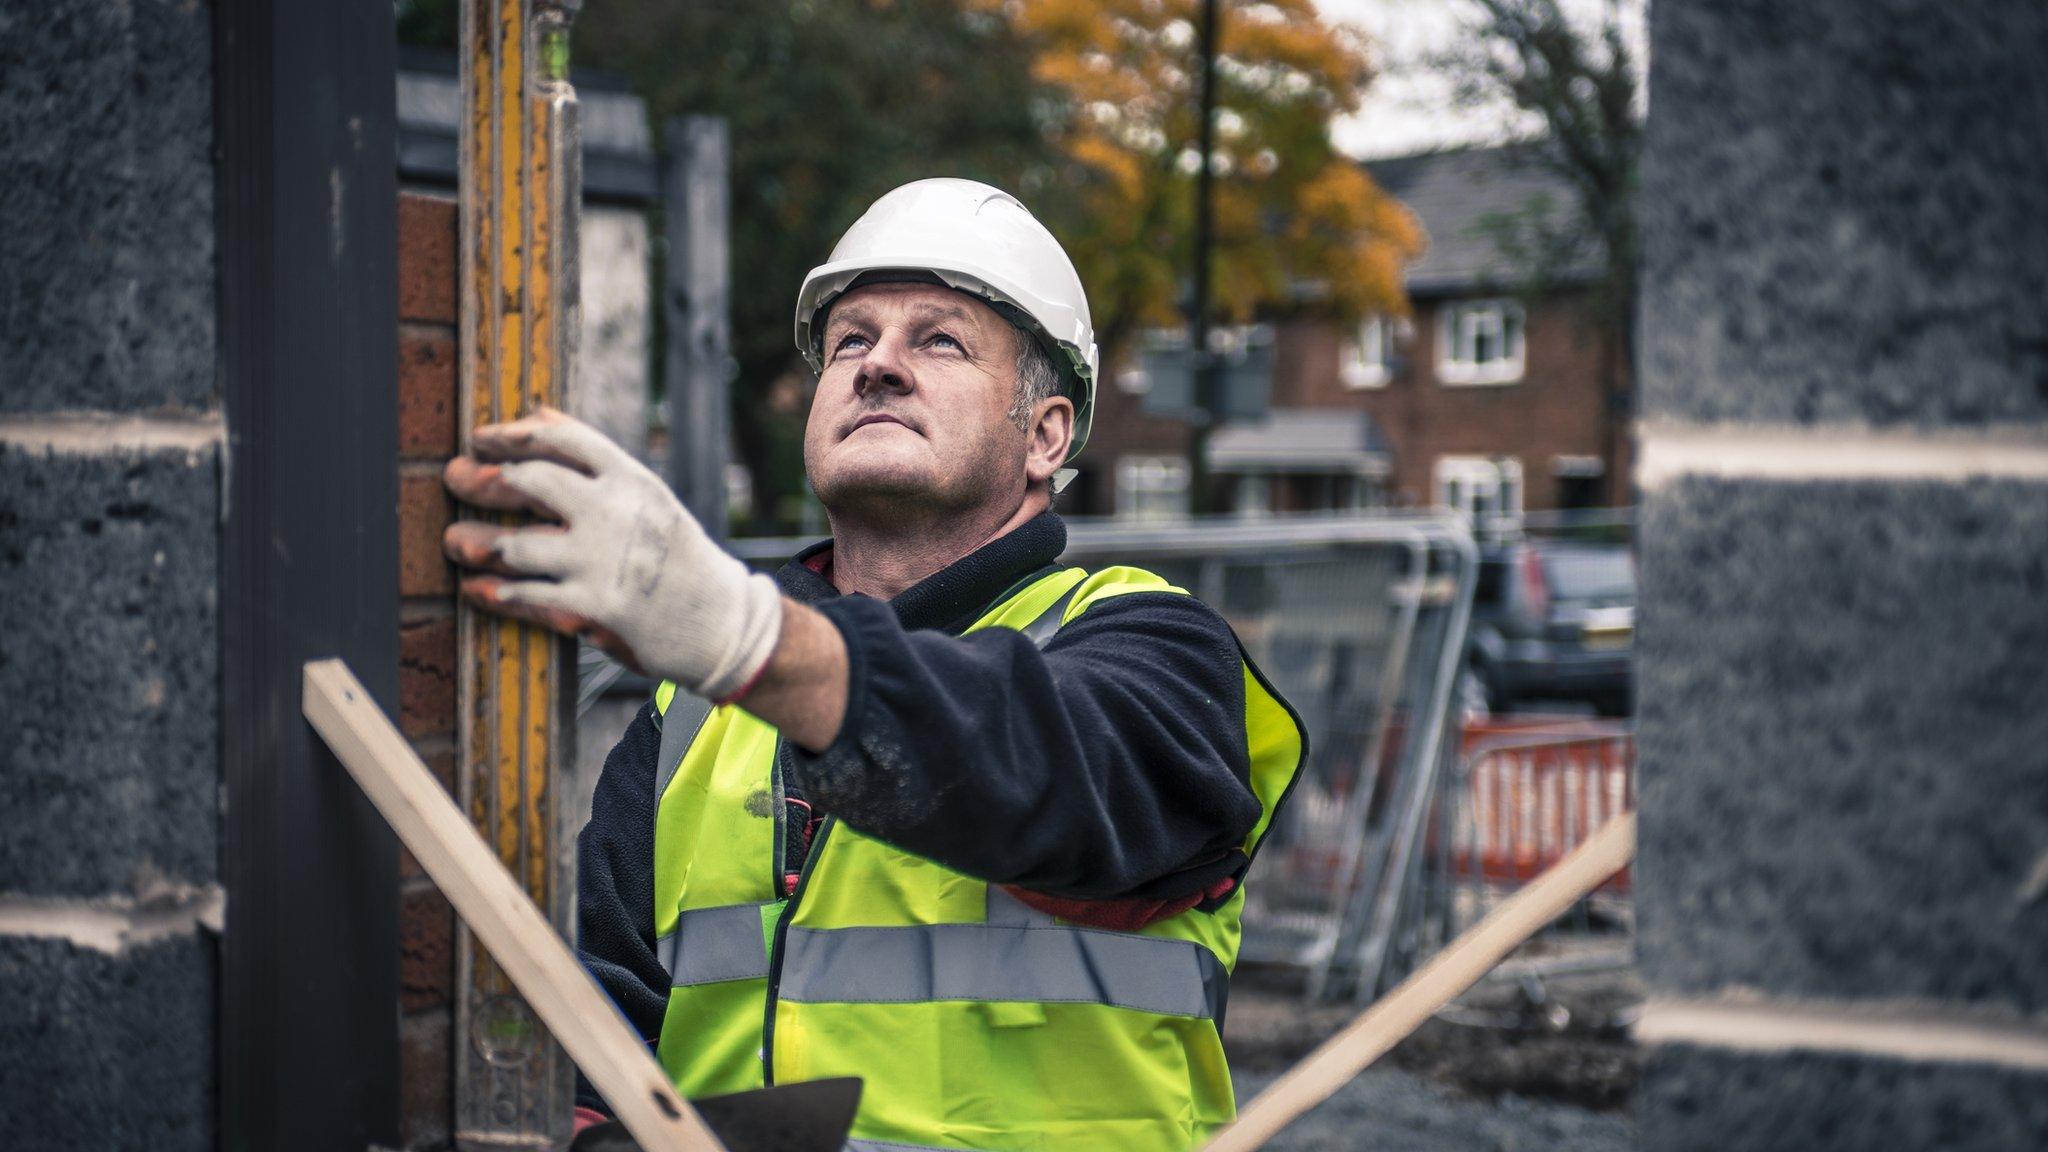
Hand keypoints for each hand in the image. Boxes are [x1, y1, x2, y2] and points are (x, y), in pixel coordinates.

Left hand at [442, 409, 782, 701]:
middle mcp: (616, 513)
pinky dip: (494, 592)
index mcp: (631, 479)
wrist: (722, 621)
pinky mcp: (595, 608)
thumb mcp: (647, 497)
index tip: (480, 439)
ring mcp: (603, 561)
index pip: (561, 439)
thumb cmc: (676, 555)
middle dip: (481, 480)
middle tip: (454, 478)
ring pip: (516, 545)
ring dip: (475, 541)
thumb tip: (538, 411)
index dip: (511, 434)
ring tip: (455, 540)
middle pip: (529, 482)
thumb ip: (594, 461)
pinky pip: (527, 596)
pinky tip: (476, 588)